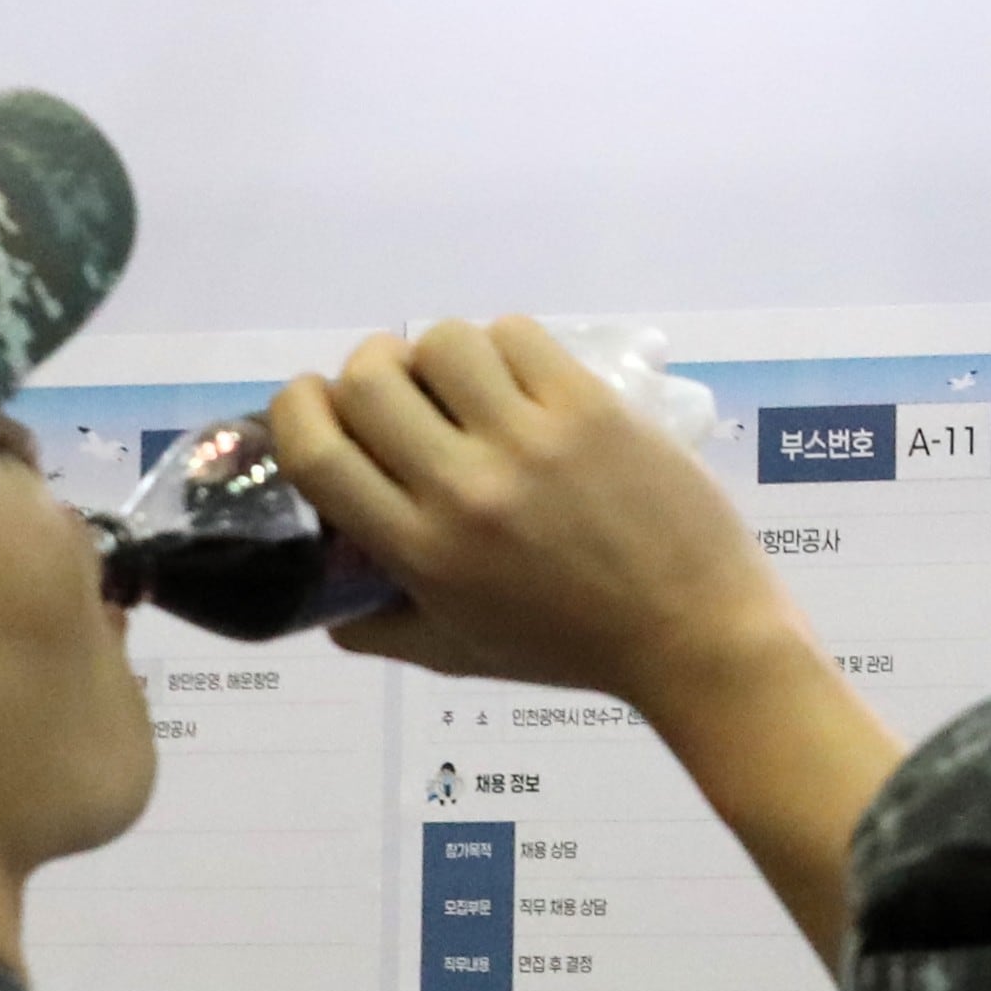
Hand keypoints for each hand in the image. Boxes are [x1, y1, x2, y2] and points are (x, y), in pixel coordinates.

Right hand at [270, 318, 801, 714]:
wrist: (694, 635)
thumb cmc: (573, 649)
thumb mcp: (460, 654)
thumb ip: (382, 631)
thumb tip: (327, 609)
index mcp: (423, 554)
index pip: (316, 453)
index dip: (296, 410)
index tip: (313, 408)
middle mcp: (465, 491)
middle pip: (367, 379)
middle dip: (366, 372)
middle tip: (397, 395)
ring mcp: (531, 442)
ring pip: (440, 341)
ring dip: (440, 355)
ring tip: (466, 386)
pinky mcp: (589, 407)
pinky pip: (515, 336)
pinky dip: (505, 347)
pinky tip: (520, 381)